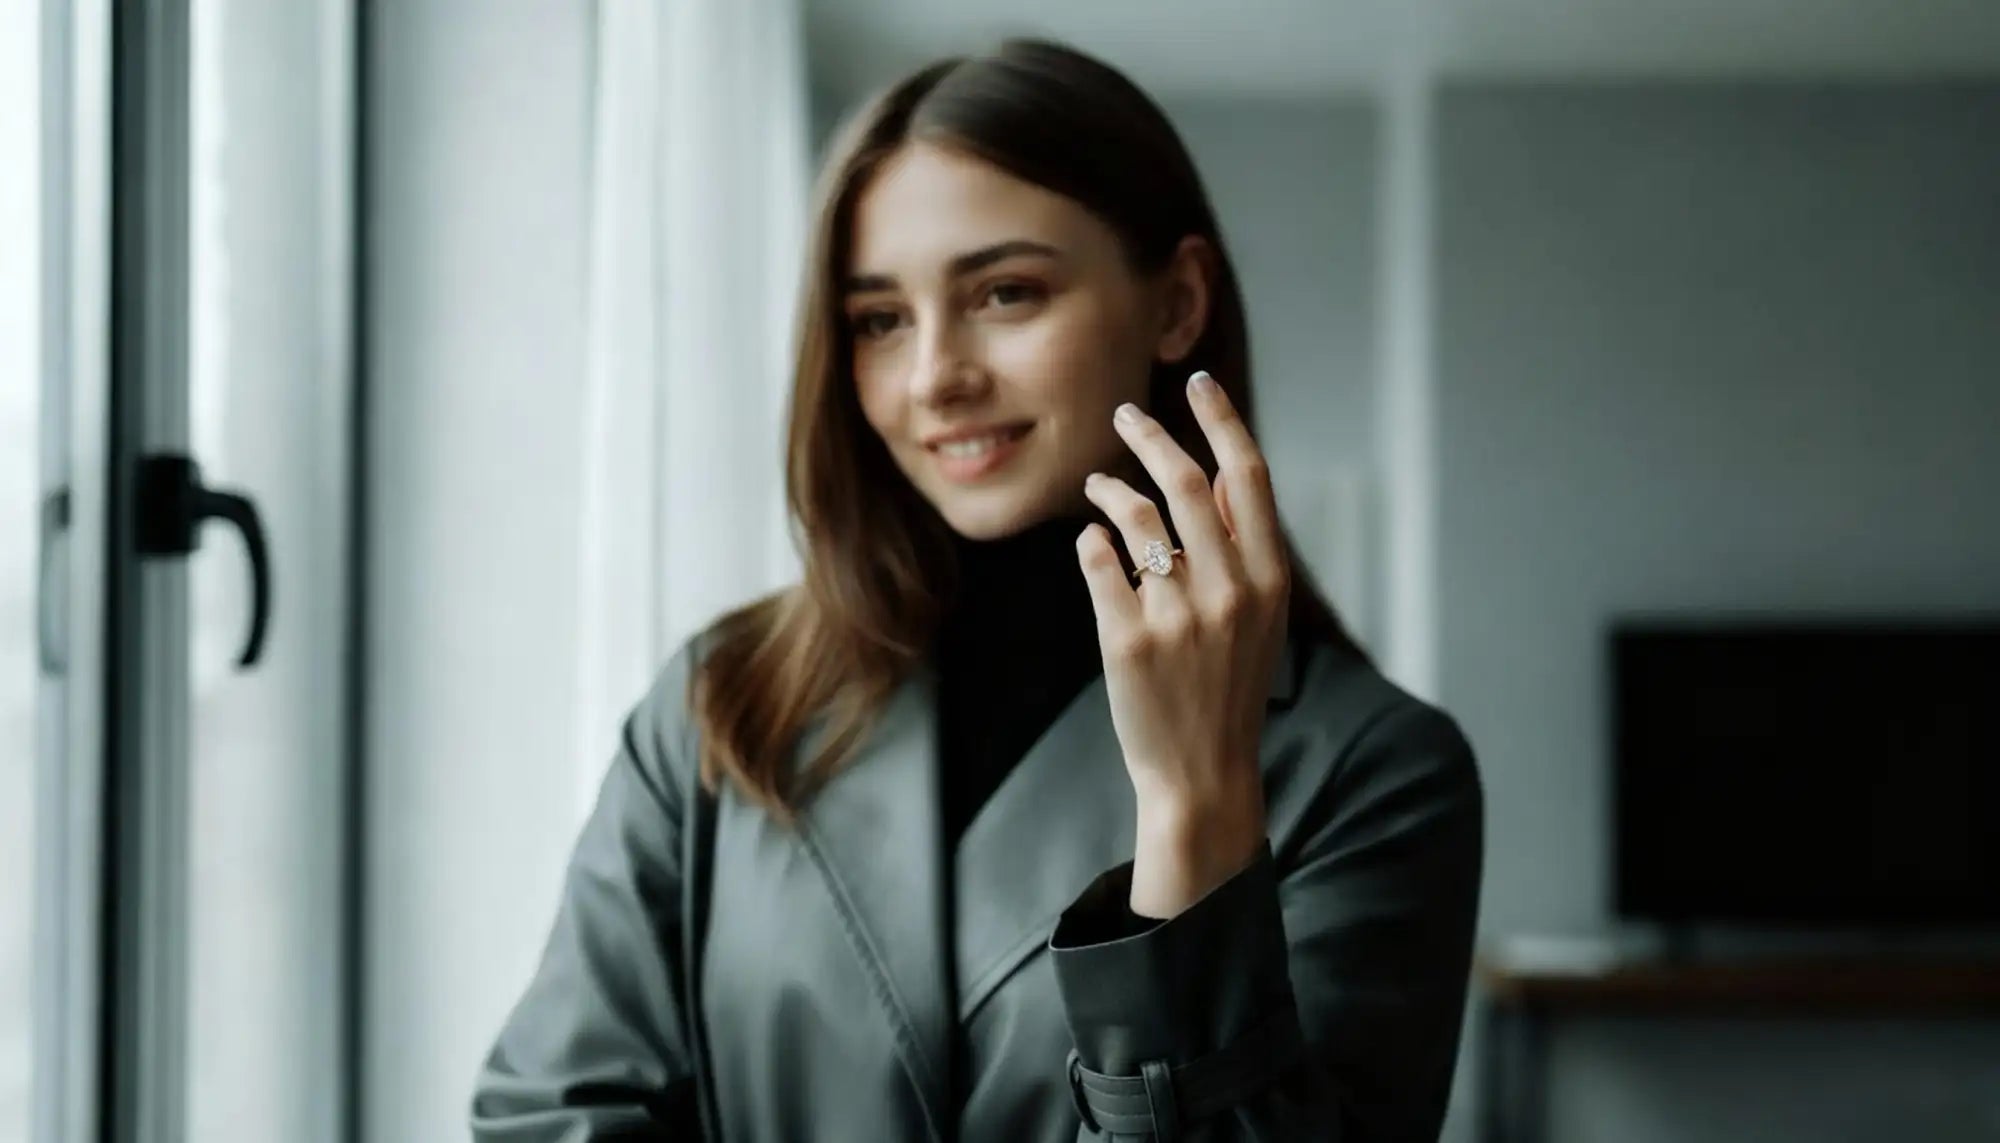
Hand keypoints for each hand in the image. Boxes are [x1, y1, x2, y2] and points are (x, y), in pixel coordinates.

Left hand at [1076, 370, 1291, 916]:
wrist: (1202, 774)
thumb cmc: (1227, 688)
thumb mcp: (1259, 618)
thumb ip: (1245, 549)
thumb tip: (1226, 473)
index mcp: (1269, 581)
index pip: (1250, 477)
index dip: (1222, 420)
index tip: (1198, 381)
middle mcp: (1229, 592)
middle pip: (1187, 482)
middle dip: (1152, 436)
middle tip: (1125, 414)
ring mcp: (1177, 616)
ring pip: (1137, 518)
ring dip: (1112, 489)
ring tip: (1098, 487)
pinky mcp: (1126, 641)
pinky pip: (1098, 561)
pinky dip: (1091, 541)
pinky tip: (1090, 540)